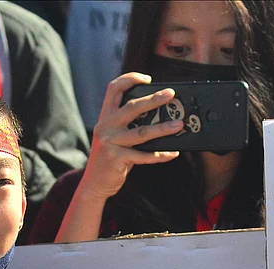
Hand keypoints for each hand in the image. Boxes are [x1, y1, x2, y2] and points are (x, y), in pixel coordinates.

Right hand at [79, 72, 182, 199]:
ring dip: (163, 128)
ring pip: (142, 132)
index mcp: (105, 117)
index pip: (114, 89)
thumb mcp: (113, 137)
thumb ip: (128, 125)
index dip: (130, 79)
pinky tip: (172, 153)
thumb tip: (158, 116)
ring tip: (179, 125)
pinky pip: (143, 156)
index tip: (147, 79)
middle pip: (132, 107)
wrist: (94, 184)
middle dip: (153, 99)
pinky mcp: (117, 159)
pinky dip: (160, 155)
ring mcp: (110, 143)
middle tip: (171, 94)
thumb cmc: (110, 159)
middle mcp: (106, 127)